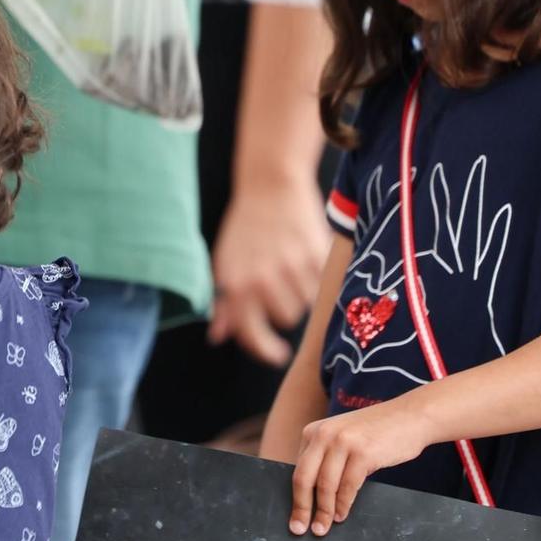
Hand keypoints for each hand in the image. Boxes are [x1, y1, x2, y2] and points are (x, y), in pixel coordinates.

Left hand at [208, 176, 331, 364]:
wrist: (270, 185)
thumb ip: (223, 302)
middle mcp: (263, 280)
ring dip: (300, 292)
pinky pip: (322, 284)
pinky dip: (315, 277)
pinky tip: (303, 257)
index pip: (251, 332)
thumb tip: (218, 336)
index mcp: (236, 284)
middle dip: (282, 307)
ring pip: (306, 303)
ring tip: (289, 266)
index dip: (264, 349)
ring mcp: (292, 269)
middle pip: (285, 319)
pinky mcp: (316, 257)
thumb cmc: (244, 228)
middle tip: (277, 283)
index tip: (276, 355)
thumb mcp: (224, 264)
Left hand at [288, 397, 431, 535]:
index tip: (295, 517)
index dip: (296, 497)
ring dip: (324, 511)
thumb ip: (327, 456)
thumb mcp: (343, 437)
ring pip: (325, 485)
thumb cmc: (377, 433)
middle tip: (300, 529)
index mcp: (313, 432)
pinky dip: (343, 505)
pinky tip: (342, 515)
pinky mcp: (363, 452)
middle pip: (304, 478)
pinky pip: (348, 486)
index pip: (298, 470)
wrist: (412, 416)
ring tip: (323, 527)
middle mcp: (323, 435)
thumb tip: (311, 493)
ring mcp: (343, 442)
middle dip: (302, 507)